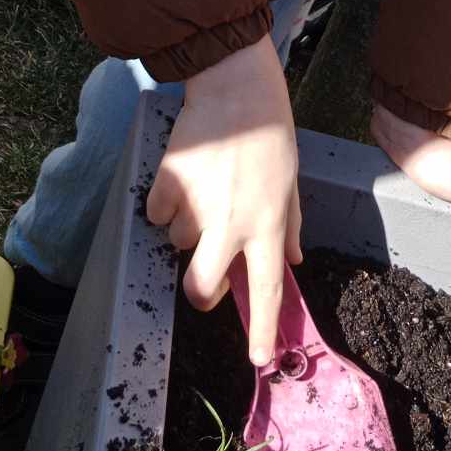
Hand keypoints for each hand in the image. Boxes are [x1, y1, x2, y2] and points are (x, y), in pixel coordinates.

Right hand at [145, 35, 299, 366]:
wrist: (235, 90)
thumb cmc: (269, 135)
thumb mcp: (290, 183)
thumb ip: (289, 226)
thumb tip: (293, 261)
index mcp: (266, 226)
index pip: (266, 290)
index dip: (262, 329)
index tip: (259, 360)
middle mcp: (229, 225)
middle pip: (201, 286)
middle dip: (200, 293)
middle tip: (203, 279)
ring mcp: (195, 208)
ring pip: (177, 243)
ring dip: (186, 229)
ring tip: (203, 193)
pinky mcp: (167, 185)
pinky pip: (157, 212)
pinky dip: (165, 201)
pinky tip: (183, 178)